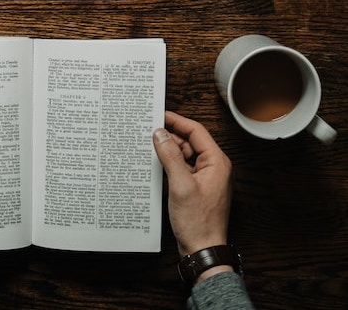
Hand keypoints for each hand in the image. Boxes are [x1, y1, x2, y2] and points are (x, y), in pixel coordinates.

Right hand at [152, 111, 232, 281]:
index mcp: (216, 162)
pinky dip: (170, 166)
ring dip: (168, 152)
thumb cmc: (197, 222)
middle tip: (148, 133)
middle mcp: (214, 168)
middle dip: (170, 137)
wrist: (202, 249)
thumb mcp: (180, 185)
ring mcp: (205, 179)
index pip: (196, 132)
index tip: (159, 115)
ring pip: (185, 156)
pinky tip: (156, 167)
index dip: (177, 121)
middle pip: (190, 143)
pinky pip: (182, 170)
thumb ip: (170, 156)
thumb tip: (160, 135)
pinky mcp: (196, 189)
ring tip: (149, 149)